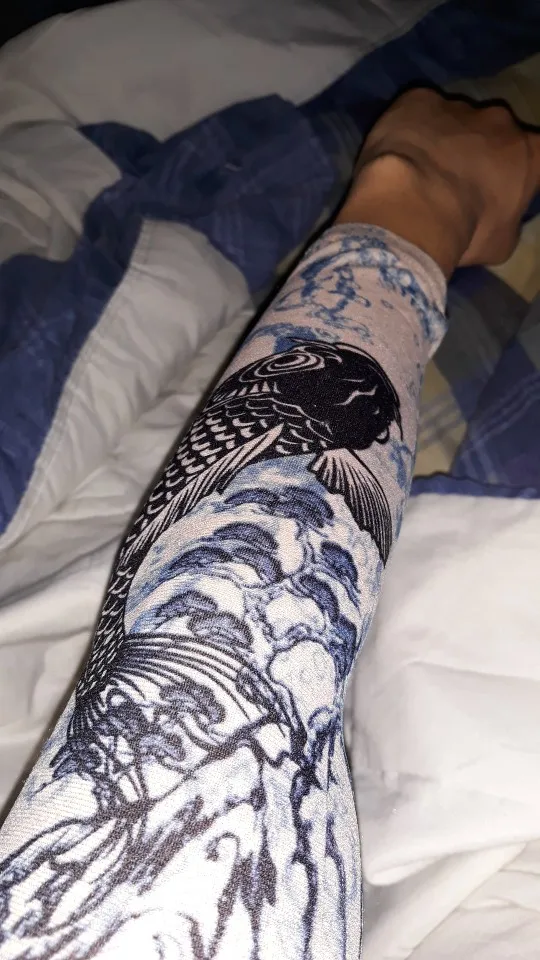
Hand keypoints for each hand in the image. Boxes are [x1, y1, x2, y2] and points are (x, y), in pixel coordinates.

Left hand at [337, 87, 539, 276]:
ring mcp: (459, 105)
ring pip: (453, 120)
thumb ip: (507, 220)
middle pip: (492, 133)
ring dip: (442, 140)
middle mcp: (500, 120)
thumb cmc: (465, 231)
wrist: (413, 208)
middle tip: (454, 185)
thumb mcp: (501, 243)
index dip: (515, 175)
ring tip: (419, 172)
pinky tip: (398, 153)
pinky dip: (410, 128)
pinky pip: (417, 111)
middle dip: (477, 153)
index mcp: (529, 152)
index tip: (497, 192)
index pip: (533, 157)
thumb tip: (500, 217)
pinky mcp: (418, 99)